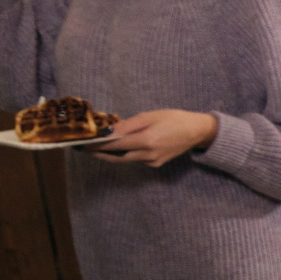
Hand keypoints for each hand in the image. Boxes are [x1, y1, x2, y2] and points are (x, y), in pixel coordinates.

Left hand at [93, 109, 217, 167]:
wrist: (196, 131)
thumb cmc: (173, 119)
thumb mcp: (148, 116)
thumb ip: (127, 125)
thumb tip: (107, 131)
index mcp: (146, 141)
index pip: (115, 145)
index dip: (98, 145)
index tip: (84, 143)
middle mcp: (148, 154)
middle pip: (117, 157)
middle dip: (100, 153)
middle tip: (85, 149)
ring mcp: (152, 161)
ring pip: (126, 159)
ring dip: (112, 154)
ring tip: (98, 148)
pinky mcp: (156, 163)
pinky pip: (136, 159)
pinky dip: (126, 154)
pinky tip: (122, 146)